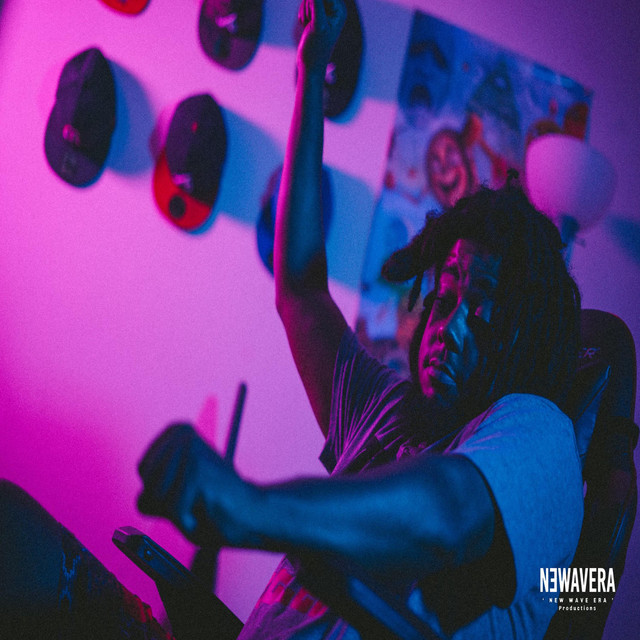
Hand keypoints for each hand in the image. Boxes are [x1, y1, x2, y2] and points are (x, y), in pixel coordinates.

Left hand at [137, 423, 245, 546]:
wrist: (249, 512)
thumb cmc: (209, 503)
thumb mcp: (172, 493)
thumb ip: (150, 491)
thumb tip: (141, 499)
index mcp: (177, 430)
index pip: (144, 470)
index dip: (161, 490)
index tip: (188, 487)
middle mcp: (183, 434)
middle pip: (148, 482)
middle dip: (166, 502)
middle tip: (196, 497)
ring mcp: (190, 450)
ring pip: (156, 496)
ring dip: (176, 512)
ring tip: (201, 502)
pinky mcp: (199, 470)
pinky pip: (175, 508)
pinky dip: (187, 519)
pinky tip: (207, 509)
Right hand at [297, 0, 346, 75]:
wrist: (310, 63)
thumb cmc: (316, 47)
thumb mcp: (318, 24)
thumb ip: (317, 4)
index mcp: (340, 10)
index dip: (314, 3)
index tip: (314, 18)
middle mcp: (334, 9)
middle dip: (308, 7)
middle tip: (311, 23)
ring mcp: (325, 13)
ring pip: (307, 0)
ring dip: (304, 13)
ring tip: (309, 26)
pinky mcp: (315, 17)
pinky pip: (303, 7)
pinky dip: (302, 17)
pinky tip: (307, 28)